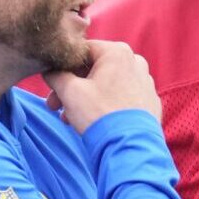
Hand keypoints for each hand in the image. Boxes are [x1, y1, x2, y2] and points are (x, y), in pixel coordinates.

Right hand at [43, 40, 160, 131]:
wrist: (129, 147)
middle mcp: (135, 62)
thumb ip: (55, 75)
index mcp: (117, 52)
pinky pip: (121, 98)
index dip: (62, 67)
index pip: (81, 51)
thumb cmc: (100, 115)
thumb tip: (49, 71)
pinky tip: (92, 122)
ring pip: (106, 85)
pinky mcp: (148, 102)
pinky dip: (105, 106)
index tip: (51, 85)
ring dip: (85, 99)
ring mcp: (145, 82)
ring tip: (70, 119)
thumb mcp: (70, 92)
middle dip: (71, 88)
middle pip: (93, 70)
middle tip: (55, 106)